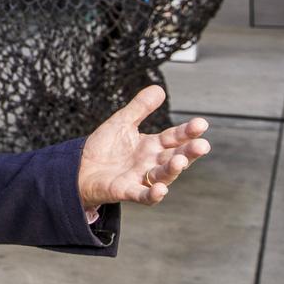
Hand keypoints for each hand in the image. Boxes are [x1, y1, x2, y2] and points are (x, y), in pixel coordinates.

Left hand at [77, 85, 210, 207]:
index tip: (201, 123)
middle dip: (189, 152)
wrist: (81, 168)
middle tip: (202, 145)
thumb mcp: (122, 122)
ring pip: (162, 175)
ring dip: (173, 169)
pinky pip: (143, 195)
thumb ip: (140, 108)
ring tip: (180, 160)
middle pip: (174, 157)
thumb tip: (159, 88)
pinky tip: (161, 190)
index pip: (174, 138)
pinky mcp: (126, 191)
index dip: (187, 131)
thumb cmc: (105, 147)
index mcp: (152, 146)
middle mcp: (151, 163)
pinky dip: (153, 194)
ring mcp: (141, 178)